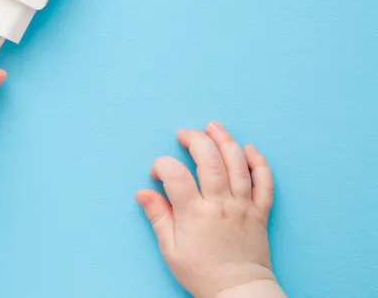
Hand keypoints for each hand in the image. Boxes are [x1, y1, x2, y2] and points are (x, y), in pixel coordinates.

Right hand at [136, 122, 280, 297]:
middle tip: (184, 134)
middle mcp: (220, 205)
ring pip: (237, 165)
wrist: (238, 292)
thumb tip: (143, 192)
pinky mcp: (260, 212)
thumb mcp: (170, 249)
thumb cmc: (202, 273)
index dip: (162, 165)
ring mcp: (243, 206)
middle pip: (209, 161)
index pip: (176, 175)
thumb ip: (158, 216)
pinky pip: (265, 182)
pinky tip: (250, 149)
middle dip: (195, 140)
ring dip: (225, 141)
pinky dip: (259, 163)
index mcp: (195, 214)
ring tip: (214, 127)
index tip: (157, 172)